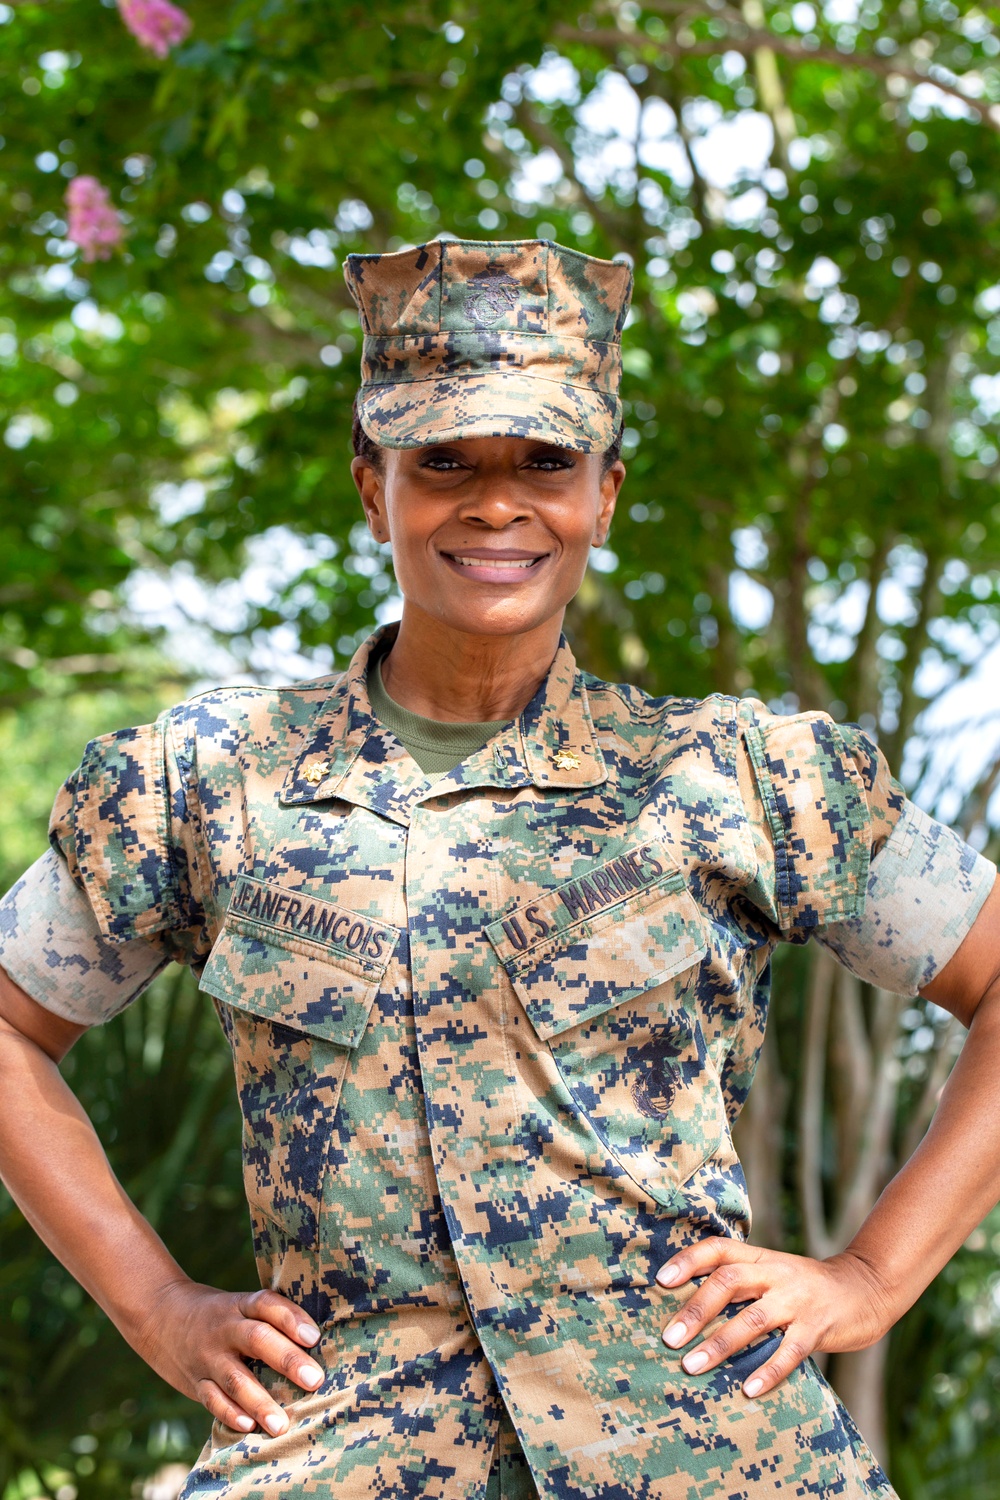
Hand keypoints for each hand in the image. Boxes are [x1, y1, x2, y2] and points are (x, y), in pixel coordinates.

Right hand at [131, 1280, 323, 1435]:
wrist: (160, 1314)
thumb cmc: (219, 1314)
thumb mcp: (240, 1305)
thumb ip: (270, 1319)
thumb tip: (319, 1343)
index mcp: (240, 1304)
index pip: (267, 1304)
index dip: (291, 1318)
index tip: (315, 1338)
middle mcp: (225, 1328)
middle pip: (257, 1339)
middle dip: (287, 1360)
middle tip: (315, 1380)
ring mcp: (208, 1355)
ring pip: (234, 1378)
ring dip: (259, 1401)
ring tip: (282, 1424)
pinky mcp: (195, 1381)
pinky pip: (211, 1399)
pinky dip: (229, 1413)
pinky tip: (248, 1426)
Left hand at [655, 1240, 893, 1397]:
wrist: (865, 1288)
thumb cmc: (806, 1287)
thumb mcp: (773, 1272)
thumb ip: (740, 1282)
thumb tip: (688, 1309)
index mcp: (761, 1258)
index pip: (719, 1249)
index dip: (689, 1260)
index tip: (661, 1281)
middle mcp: (776, 1273)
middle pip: (729, 1281)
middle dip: (696, 1310)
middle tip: (669, 1339)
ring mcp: (798, 1299)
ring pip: (754, 1318)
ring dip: (721, 1343)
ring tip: (692, 1366)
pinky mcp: (819, 1327)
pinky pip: (791, 1350)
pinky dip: (769, 1370)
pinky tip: (747, 1390)